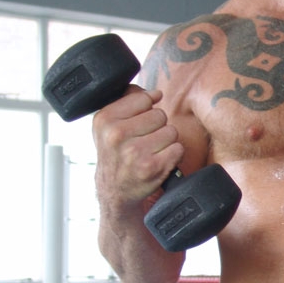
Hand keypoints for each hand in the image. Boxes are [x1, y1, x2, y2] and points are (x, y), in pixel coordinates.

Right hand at [93, 86, 183, 209]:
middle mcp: (117, 135)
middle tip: (143, 141)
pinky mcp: (153, 167)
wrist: (114, 190)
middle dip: (156, 127)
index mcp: (105, 119)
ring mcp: (135, 152)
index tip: (136, 123)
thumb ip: (129, 101)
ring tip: (150, 151)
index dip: (145, 110)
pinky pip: (178, 148)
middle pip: (160, 115)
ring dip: (166, 141)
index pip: (143, 98)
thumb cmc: (116, 152)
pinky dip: (172, 155)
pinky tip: (158, 160)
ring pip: (171, 131)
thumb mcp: (109, 124)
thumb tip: (155, 93)